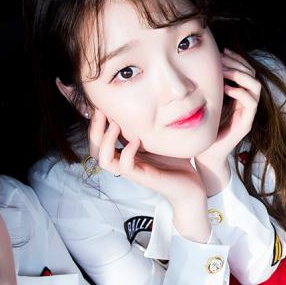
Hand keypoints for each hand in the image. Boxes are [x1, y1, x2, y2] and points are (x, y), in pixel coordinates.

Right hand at [87, 109, 205, 206]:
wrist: (191, 185)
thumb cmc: (175, 160)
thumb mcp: (159, 137)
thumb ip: (147, 124)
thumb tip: (142, 99)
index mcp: (125, 152)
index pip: (98, 140)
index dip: (95, 123)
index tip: (101, 104)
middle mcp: (124, 161)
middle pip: (94, 150)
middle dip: (94, 129)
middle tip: (100, 111)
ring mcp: (133, 171)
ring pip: (104, 160)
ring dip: (106, 141)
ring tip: (115, 125)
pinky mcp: (143, 178)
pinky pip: (125, 167)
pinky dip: (128, 152)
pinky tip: (137, 140)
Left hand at [195, 49, 261, 194]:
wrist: (205, 153)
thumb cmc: (204, 127)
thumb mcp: (207, 100)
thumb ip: (210, 85)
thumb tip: (201, 63)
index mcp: (238, 96)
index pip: (246, 70)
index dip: (237, 59)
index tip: (222, 51)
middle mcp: (246, 103)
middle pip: (252, 75)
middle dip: (238, 63)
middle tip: (222, 60)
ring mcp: (247, 113)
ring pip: (256, 87)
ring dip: (241, 76)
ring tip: (224, 72)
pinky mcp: (245, 124)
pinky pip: (251, 103)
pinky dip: (239, 92)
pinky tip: (225, 89)